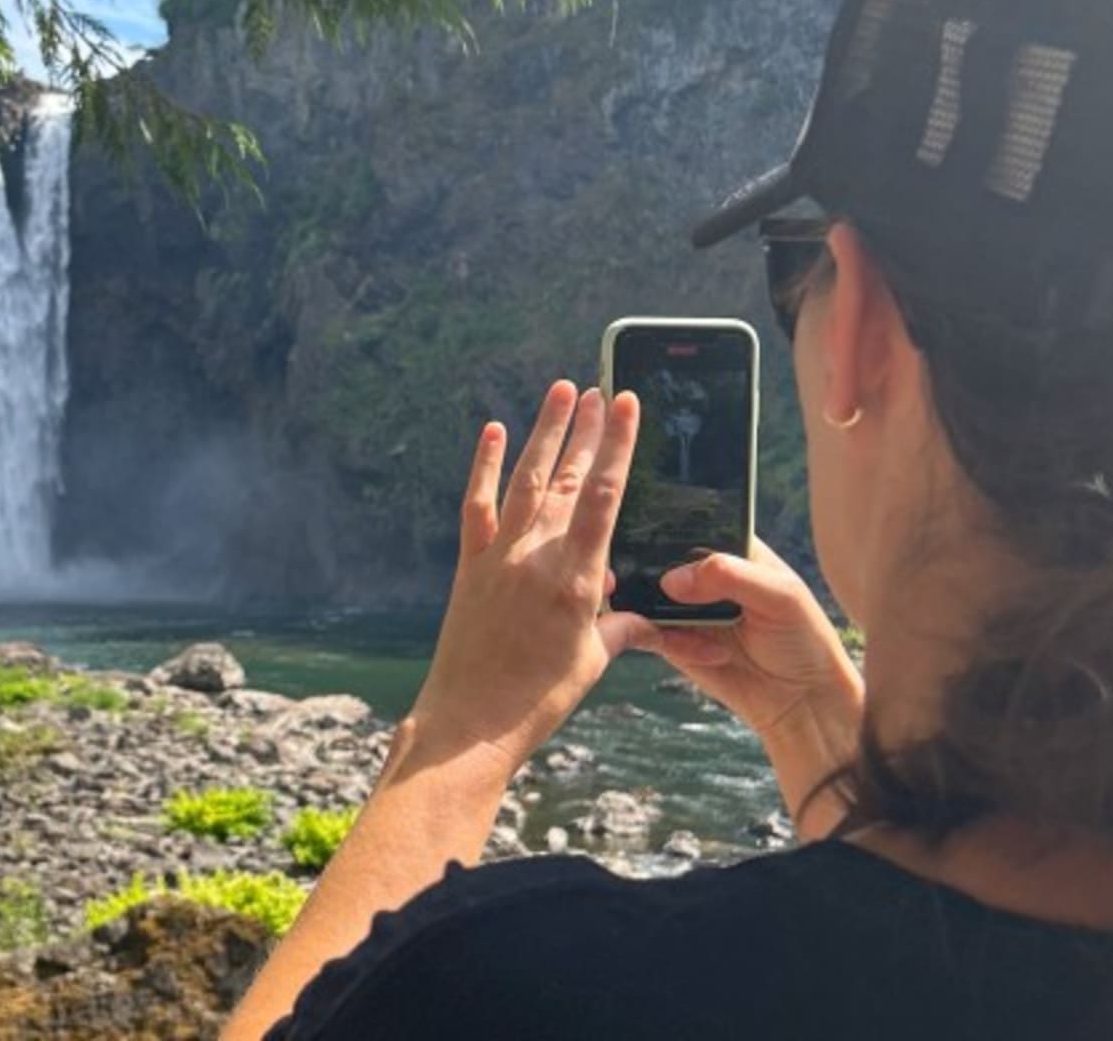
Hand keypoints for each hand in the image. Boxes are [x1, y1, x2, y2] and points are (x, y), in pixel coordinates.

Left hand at [406, 381, 642, 773]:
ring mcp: (499, 557)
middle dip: (587, 432)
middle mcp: (537, 557)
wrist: (468, 721)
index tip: (627, 404)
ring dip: (545, 434)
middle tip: (601, 390)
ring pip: (528, 481)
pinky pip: (479, 505)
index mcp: (576, 579)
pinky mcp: (470, 566)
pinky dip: (486, 466)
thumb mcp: (592, 662)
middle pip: (569, 479)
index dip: (618, 445)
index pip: (606, 497)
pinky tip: (495, 431)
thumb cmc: (537, 700)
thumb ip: (619, 627)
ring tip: (561, 392)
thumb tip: (644, 612)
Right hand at [621, 541, 865, 836]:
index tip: (652, 529)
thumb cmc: (802, 639)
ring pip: (644, 593)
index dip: (669, 523)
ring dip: (658, 609)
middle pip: (656, 556)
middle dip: (654, 568)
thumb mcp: (780, 596)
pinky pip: (647, 632)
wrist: (800, 700)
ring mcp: (681, 607)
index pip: (689, 522)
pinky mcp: (669, 640)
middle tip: (669, 586)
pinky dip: (668, 641)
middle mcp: (699, 574)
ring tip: (695, 626)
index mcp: (729, 548)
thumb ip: (730, 576)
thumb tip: (671, 579)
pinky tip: (712, 654)